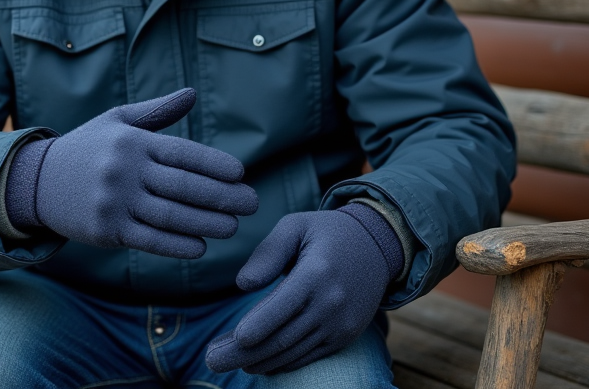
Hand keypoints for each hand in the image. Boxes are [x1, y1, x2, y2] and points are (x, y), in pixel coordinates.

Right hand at [32, 88, 258, 258]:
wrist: (37, 181)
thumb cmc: (87, 148)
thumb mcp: (118, 121)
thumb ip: (157, 111)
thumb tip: (192, 93)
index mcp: (132, 141)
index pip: (183, 153)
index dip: (215, 164)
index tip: (241, 174)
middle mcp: (124, 170)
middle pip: (183, 186)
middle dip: (223, 197)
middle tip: (252, 203)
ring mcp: (114, 201)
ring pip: (171, 216)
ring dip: (207, 224)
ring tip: (233, 227)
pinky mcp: (105, 229)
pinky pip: (149, 240)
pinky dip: (178, 245)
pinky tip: (200, 247)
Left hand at [206, 208, 396, 374]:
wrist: (377, 248)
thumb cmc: (326, 232)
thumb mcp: (296, 225)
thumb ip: (268, 251)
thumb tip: (243, 283)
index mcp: (317, 273)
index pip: (283, 307)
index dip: (258, 326)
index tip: (235, 339)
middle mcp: (331, 304)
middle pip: (282, 337)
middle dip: (243, 353)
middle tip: (211, 360)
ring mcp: (339, 325)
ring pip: (292, 353)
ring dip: (257, 362)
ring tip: (224, 362)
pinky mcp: (344, 337)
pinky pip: (308, 357)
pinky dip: (281, 364)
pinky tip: (255, 363)